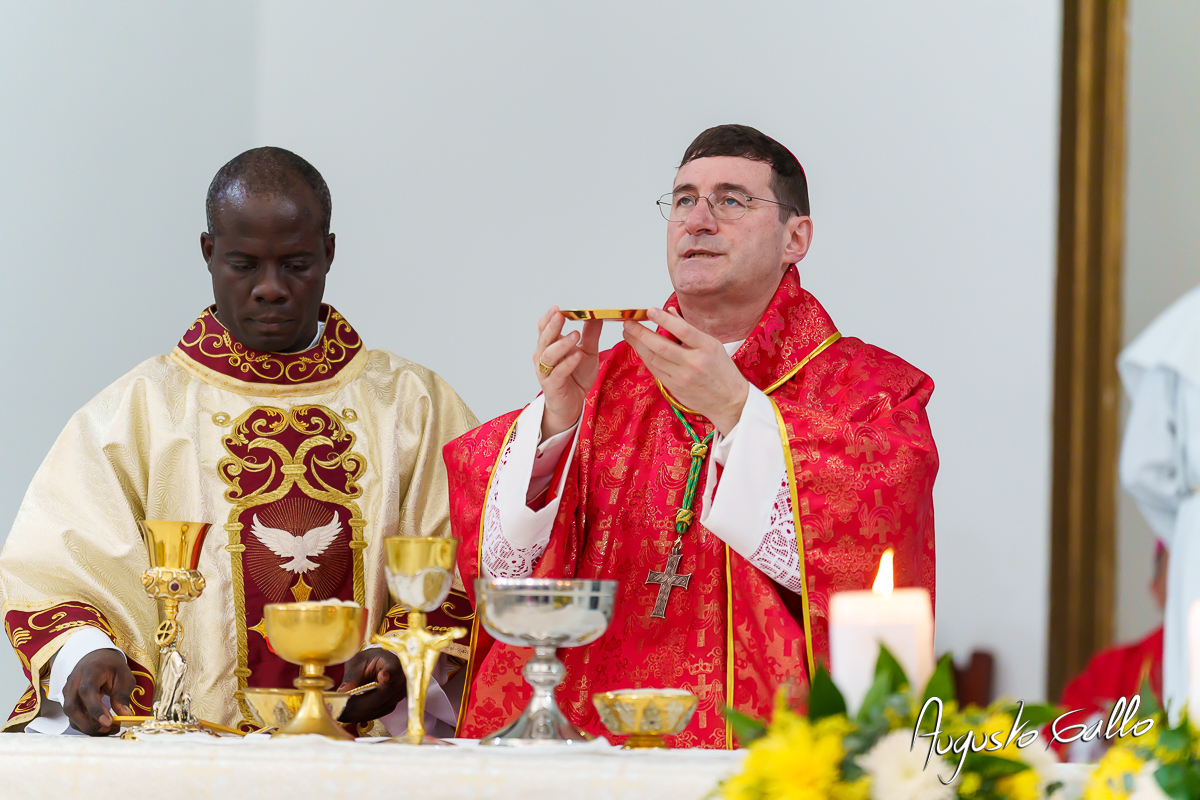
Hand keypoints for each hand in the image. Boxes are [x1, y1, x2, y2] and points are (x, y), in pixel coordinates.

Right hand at [62, 649, 134, 735]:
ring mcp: (68, 691)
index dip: (95, 709)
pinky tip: (99, 727)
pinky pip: (72, 715)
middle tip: (109, 728)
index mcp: (90, 672)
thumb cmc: (112, 666)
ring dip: (87, 726)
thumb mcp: (124, 676)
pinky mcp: (68, 699)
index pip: (87, 692)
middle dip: (89, 723)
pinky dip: (84, 724)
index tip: (108, 722)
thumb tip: (125, 716)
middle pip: (72, 707)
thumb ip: (122, 695)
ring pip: (70, 714)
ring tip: (108, 729)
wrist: (97, 656)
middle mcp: (74, 682)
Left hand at [337, 648, 405, 722]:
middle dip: (359, 705)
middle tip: (340, 710)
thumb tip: (340, 695)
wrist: (378, 664)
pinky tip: (349, 716)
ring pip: (379, 708)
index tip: (384, 677)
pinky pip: (378, 713)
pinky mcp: (392, 704)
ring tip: (340, 715)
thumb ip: (352, 678)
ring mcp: (397, 694)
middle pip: (381, 697)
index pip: (393, 670)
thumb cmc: (367, 660)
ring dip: (358, 714)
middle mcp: (399, 680)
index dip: (389, 675)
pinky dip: (362, 716)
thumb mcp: (357, 663)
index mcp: (392, 663)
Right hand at [534, 307, 602, 438]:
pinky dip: (567, 363)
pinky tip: (577, 356)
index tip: (557, 308)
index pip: (544, 329)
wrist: (572, 404)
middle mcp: (543, 358)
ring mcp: (546, 373)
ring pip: (548, 355)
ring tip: (575, 335)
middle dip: (552, 326)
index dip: (549, 318)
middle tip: (561, 316)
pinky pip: (557, 373)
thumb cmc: (576, 377)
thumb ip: (590, 334)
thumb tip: (596, 314)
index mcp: (549, 346)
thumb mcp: (588, 352)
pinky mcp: (552, 386)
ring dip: (562, 344)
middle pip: (544, 339)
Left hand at [622, 307, 748, 434]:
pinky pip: (655, 370)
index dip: (664, 320)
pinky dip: (645, 357)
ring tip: (628, 333)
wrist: (729, 401)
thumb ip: (689, 329)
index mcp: (707, 348)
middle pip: (661, 346)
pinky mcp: (675, 388)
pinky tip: (638, 348)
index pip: (682, 330)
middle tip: (628, 323)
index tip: (649, 311)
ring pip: (654, 359)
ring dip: (638, 345)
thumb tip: (669, 312)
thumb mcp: (713, 345)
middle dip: (641, 333)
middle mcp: (694, 363)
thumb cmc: (722, 371)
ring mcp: (683, 377)